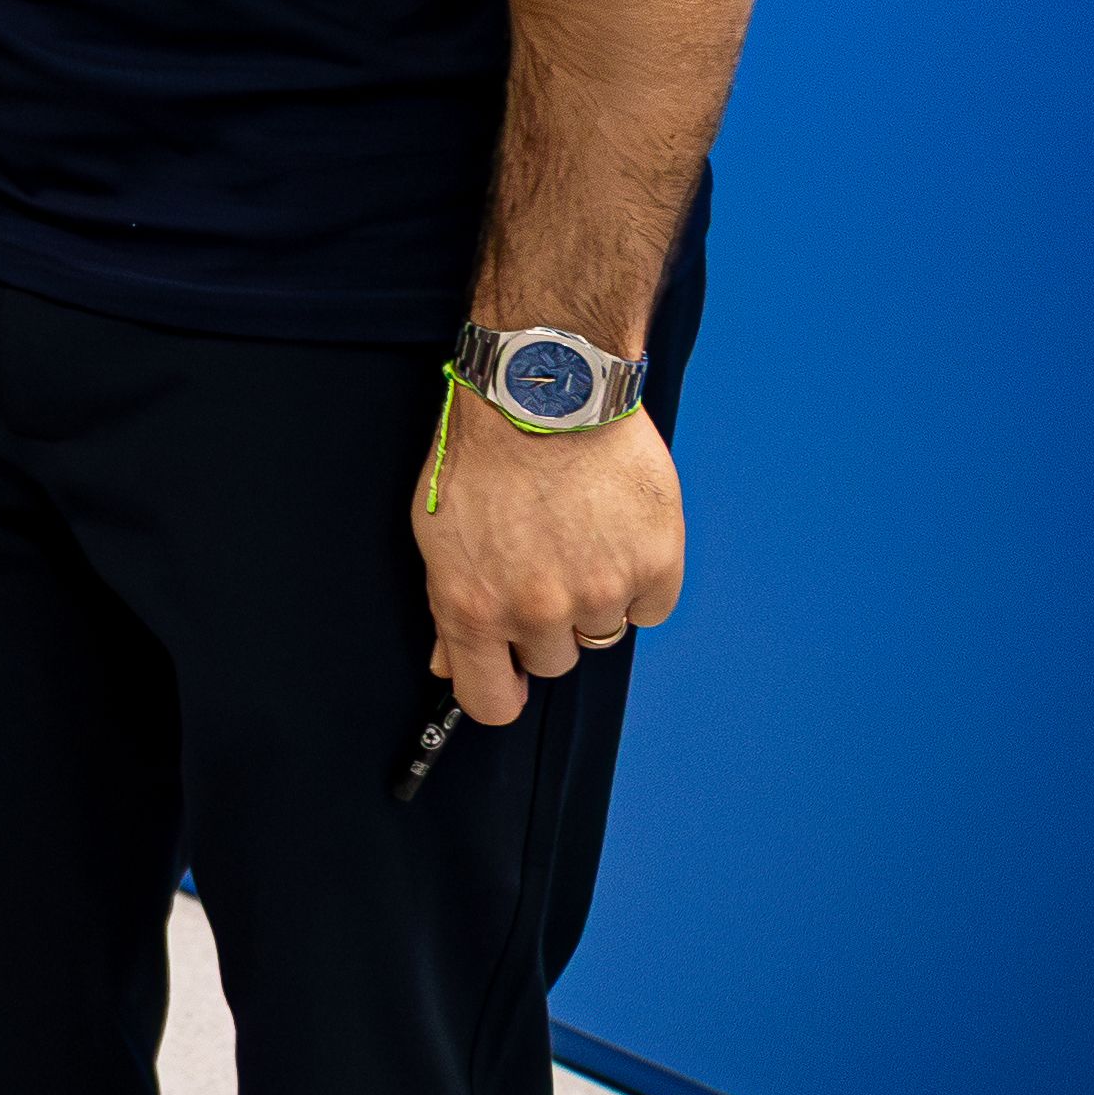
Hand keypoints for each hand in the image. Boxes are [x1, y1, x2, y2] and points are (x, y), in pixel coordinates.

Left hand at [413, 381, 684, 729]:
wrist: (545, 391)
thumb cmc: (483, 454)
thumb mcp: (438, 532)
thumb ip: (448, 606)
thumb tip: (448, 663)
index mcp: (472, 608)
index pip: (491, 702)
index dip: (502, 689)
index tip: (510, 674)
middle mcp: (535, 610)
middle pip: (553, 661)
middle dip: (547, 624)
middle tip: (544, 564)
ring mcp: (600, 591)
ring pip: (601, 632)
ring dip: (594, 599)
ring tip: (580, 536)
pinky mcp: (655, 566)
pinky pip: (651, 607)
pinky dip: (640, 580)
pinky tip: (618, 534)